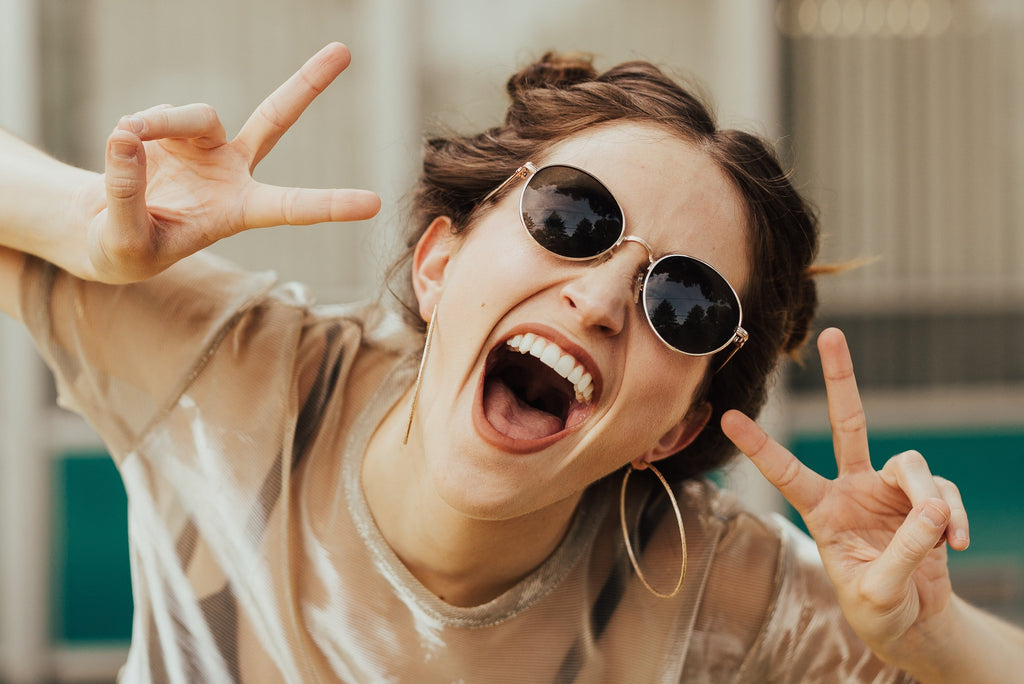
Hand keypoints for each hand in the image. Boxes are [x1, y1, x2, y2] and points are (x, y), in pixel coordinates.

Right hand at [80, 42, 379, 282]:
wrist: (108, 230)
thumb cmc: (128, 250)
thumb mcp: (124, 242)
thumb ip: (127, 194)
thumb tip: (125, 136)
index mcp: (240, 211)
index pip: (292, 207)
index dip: (331, 205)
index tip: (374, 204)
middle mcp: (233, 172)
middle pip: (275, 118)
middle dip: (308, 83)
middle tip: (344, 50)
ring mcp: (206, 145)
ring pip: (195, 115)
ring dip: (160, 123)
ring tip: (128, 140)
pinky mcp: (174, 129)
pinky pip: (157, 114)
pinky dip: (137, 126)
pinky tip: (124, 145)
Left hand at [721, 328, 969, 665]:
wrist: (913, 621)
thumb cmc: (878, 607)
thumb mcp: (877, 591)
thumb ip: (903, 553)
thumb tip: (933, 509)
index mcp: (821, 510)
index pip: (785, 472)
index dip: (759, 446)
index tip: (728, 417)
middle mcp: (852, 489)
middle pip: (848, 423)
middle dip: (841, 379)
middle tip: (833, 333)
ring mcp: (889, 490)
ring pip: (911, 465)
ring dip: (930, 499)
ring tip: (941, 536)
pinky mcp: (926, 499)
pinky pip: (943, 494)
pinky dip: (953, 517)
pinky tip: (955, 544)